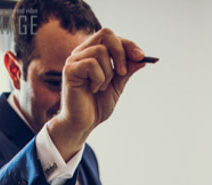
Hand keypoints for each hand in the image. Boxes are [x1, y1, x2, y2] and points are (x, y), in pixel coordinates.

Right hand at [48, 28, 149, 158]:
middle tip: (123, 72)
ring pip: (101, 51)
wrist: (83, 124)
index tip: (141, 57)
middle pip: (106, 34)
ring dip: (108, 73)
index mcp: (92, 53)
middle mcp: (82, 52)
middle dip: (120, 52)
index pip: (112, 37)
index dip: (128, 45)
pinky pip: (92, 64)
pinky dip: (99, 79)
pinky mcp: (70, 69)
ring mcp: (74, 59)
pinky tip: (95, 89)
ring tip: (103, 88)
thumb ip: (126, 71)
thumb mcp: (117, 86)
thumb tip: (141, 60)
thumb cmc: (97, 106)